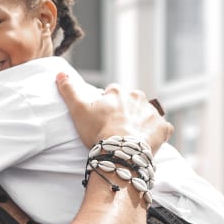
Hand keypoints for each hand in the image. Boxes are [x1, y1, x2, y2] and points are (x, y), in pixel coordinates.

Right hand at [56, 72, 172, 151]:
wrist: (120, 151)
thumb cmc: (98, 130)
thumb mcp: (78, 109)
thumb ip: (69, 90)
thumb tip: (60, 73)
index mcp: (119, 92)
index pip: (112, 93)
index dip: (106, 106)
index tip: (101, 118)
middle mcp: (138, 98)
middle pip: (131, 102)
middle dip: (125, 112)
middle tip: (114, 129)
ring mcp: (152, 113)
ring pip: (146, 114)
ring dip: (140, 123)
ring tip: (129, 138)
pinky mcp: (163, 128)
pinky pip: (162, 128)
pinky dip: (156, 133)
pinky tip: (146, 141)